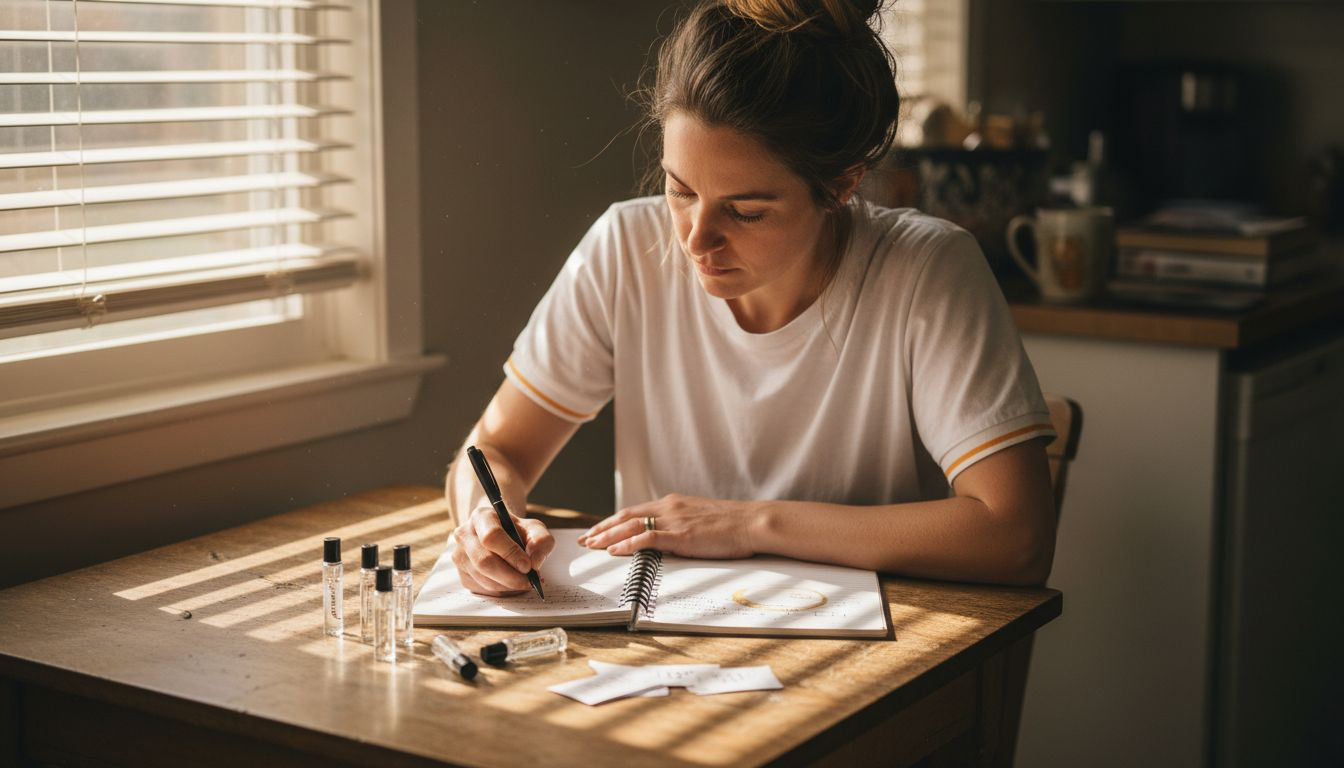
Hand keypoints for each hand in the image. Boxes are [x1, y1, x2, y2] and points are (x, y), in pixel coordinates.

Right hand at [451, 504, 554, 595]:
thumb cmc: (517, 531)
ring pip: (484, 579)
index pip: (491, 536)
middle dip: (510, 576)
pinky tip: (513, 583)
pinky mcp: (463, 574)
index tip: (527, 566)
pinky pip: (483, 589)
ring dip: (508, 585)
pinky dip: (503, 591)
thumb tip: (534, 562)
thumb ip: (541, 541)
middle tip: (529, 581)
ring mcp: (460, 556)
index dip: (510, 553)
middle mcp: (465, 535)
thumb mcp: (534, 529)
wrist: (501, 536)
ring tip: (525, 581)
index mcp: (481, 516)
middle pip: (484, 562)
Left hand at [578, 493, 757, 558]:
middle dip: (601, 529)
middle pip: (626, 516)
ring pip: (631, 525)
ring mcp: (674, 520)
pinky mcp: (682, 535)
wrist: (752, 522)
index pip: (634, 511)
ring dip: (608, 536)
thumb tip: (666, 538)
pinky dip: (628, 543)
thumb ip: (680, 524)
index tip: (595, 531)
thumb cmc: (731, 525)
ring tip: (591, 546)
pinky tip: (615, 551)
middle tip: (583, 540)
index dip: (611, 522)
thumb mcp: (700, 520)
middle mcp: (669, 508)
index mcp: (672, 504)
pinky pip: (649, 537)